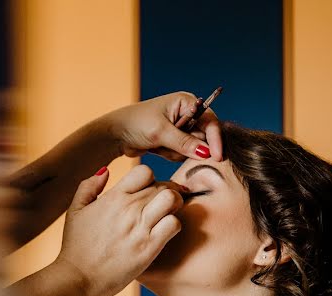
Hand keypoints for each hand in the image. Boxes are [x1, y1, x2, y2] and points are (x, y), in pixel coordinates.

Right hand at [55, 164, 185, 295]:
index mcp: (113, 197)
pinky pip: (174, 224)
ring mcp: (140, 227)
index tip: (145, 193)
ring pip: (172, 199)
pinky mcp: (149, 247)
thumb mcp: (75, 211)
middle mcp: (128, 208)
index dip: (149, 179)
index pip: (144, 171)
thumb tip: (106, 171)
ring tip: (166, 216)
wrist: (77, 277)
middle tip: (160, 207)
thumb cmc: (76, 247)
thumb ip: (88, 187)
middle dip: (166, 193)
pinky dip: (173, 226)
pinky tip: (164, 234)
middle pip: (163, 185)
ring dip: (175, 205)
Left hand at [99, 91, 222, 161]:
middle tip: (172, 147)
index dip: (215, 139)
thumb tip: (207, 153)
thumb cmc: (135, 124)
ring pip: (192, 148)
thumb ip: (184, 143)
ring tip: (159, 145)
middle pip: (203, 136)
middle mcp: (186, 113)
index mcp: (186, 102)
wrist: (115, 135)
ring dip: (177, 152)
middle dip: (189, 146)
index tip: (216, 156)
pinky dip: (170, 155)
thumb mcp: (160, 132)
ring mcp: (180, 128)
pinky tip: (156, 149)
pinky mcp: (173, 141)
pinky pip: (181, 154)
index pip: (210, 121)